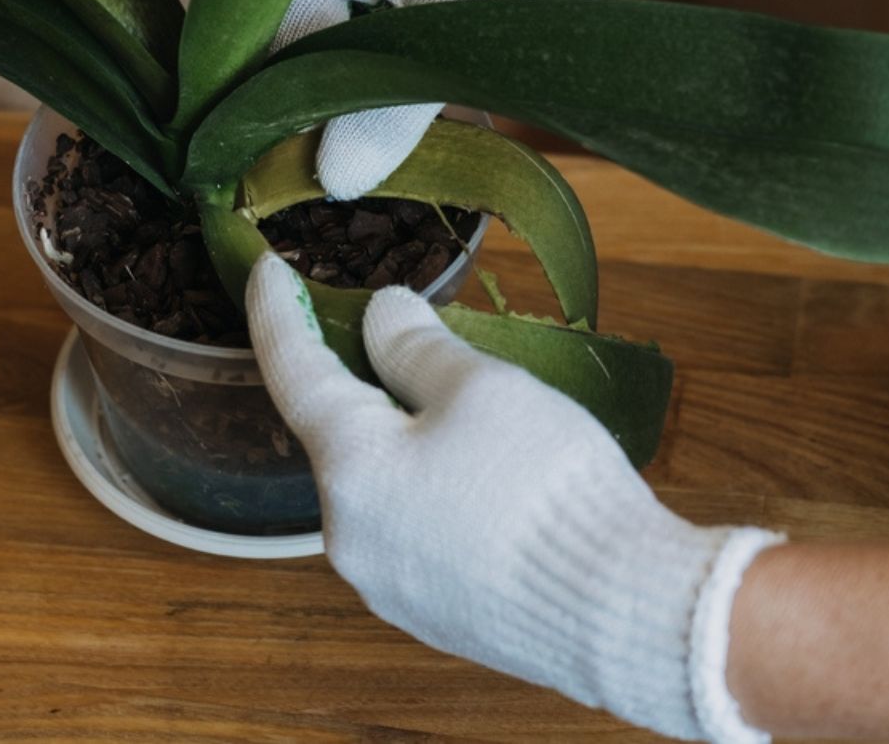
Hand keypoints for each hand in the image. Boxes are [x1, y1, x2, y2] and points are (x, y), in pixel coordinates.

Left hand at [246, 253, 780, 741]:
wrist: (624, 613)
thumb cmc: (548, 487)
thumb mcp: (483, 387)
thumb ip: (417, 346)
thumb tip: (378, 317)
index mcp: (351, 470)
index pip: (294, 372)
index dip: (278, 313)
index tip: (263, 270)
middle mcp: (349, 537)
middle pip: (342, 435)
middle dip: (364, 381)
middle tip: (400, 333)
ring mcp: (389, 586)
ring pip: (381, 487)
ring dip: (405, 440)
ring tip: (466, 410)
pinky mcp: (432, 617)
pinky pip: (414, 533)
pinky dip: (431, 490)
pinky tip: (485, 478)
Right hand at [275, 0, 734, 199]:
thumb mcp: (455, 49)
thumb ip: (385, 117)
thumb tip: (328, 184)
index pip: (266, 55)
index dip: (284, 122)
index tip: (301, 183)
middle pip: (284, 52)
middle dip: (311, 113)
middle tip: (338, 177)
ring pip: (318, 51)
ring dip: (343, 102)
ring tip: (364, 153)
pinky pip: (349, 36)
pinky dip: (368, 79)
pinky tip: (393, 117)